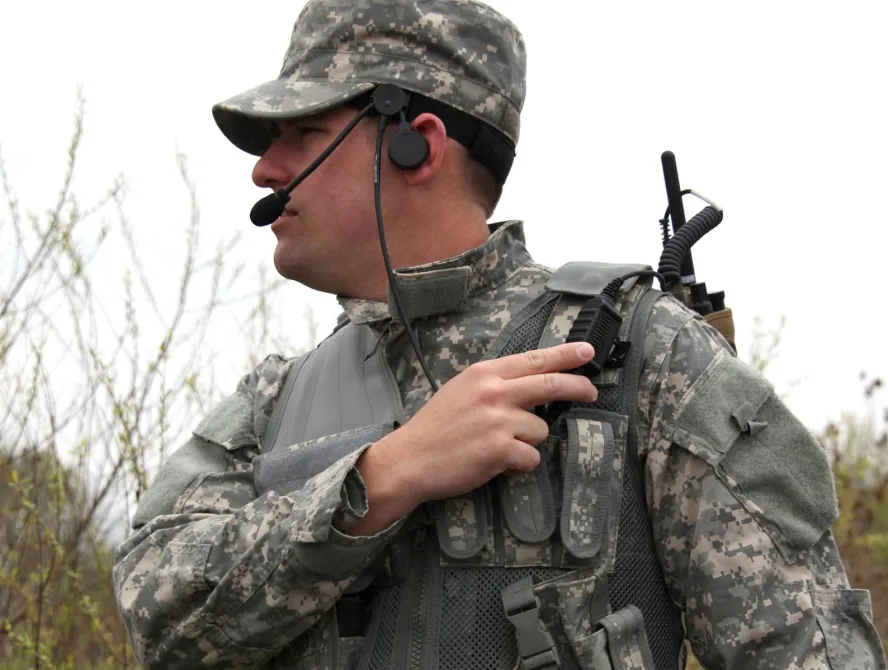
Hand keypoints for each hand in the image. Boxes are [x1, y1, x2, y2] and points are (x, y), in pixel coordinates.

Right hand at [354, 342, 597, 530]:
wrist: (409, 459)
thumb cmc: (435, 427)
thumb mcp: (462, 390)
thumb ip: (493, 384)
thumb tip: (529, 385)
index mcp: (484, 374)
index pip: (533, 359)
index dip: (564, 355)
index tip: (586, 351)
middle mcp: (494, 391)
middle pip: (549, 384)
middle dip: (577, 386)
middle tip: (591, 391)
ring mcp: (498, 420)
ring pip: (539, 430)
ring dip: (526, 442)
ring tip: (496, 447)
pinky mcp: (500, 448)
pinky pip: (529, 457)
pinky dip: (517, 464)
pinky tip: (494, 463)